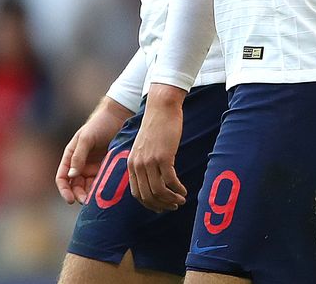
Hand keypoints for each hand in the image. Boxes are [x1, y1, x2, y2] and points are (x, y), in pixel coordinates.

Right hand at [55, 97, 131, 204]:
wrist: (119, 118)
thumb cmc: (99, 125)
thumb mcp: (86, 138)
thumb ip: (78, 156)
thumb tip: (71, 176)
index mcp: (71, 157)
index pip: (62, 178)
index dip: (64, 190)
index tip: (70, 199)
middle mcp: (80, 165)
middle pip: (75, 187)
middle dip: (78, 195)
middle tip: (86, 201)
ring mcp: (93, 169)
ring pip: (88, 188)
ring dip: (90, 195)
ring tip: (97, 200)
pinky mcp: (106, 170)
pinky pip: (101, 185)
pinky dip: (101, 191)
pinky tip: (105, 194)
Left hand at [128, 84, 187, 211]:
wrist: (161, 108)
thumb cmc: (156, 128)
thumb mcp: (144, 148)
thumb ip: (144, 163)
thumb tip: (153, 182)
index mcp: (131, 163)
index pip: (136, 193)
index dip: (150, 204)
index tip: (161, 207)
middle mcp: (137, 164)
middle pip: (148, 195)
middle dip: (162, 205)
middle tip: (174, 206)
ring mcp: (149, 161)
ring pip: (159, 191)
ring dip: (172, 199)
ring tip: (181, 199)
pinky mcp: (163, 156)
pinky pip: (171, 181)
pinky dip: (178, 189)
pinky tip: (184, 190)